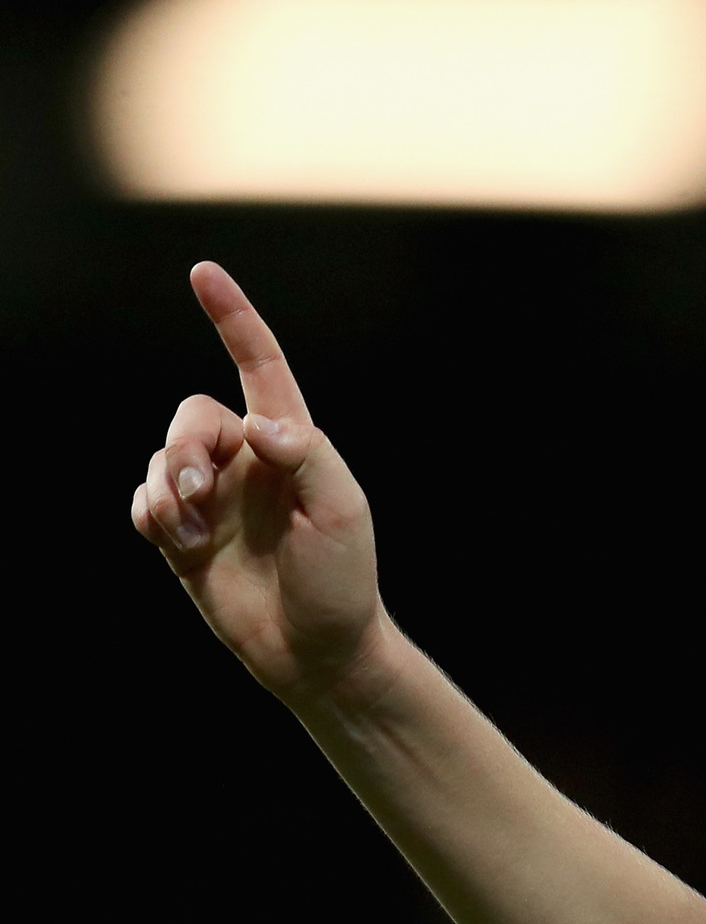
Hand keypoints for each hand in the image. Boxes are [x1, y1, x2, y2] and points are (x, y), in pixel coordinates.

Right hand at [128, 262, 390, 705]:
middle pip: (190, 417)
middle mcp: (247, 462)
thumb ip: (306, 457)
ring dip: (168, 490)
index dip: (234, 320)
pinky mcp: (183, 537)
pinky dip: (152, 516)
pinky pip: (144, 502)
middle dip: (184, 447)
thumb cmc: (342, 580)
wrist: (317, 651)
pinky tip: (179, 544)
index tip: (204, 273)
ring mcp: (213, 499)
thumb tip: (256, 423)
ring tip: (193, 531)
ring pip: (160, 459)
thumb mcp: (342, 513)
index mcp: (292, 445)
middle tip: (197, 494)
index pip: (259, 368)